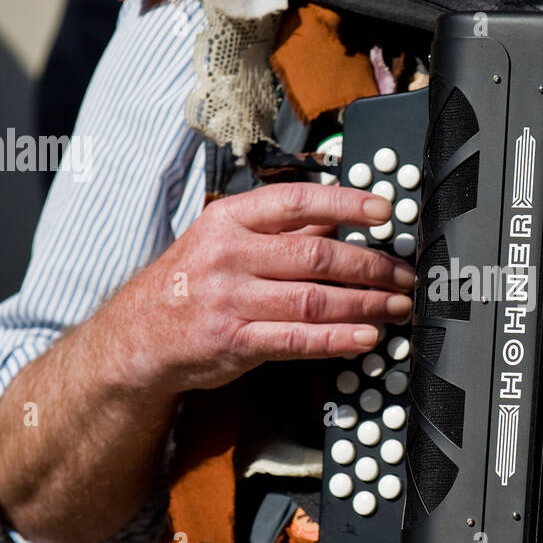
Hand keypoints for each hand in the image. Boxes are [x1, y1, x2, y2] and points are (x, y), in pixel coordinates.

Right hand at [108, 182, 414, 393]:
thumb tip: (341, 219)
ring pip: (313, 299)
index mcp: (229, 220)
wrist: (138, 336)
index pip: (296, 201)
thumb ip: (280, 231)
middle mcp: (229, 256)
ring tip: (397, 306)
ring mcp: (230, 300)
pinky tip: (367, 337)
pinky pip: (297, 340)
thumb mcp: (225, 240)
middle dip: (371, 264)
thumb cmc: (192, 282)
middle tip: (405, 274)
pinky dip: (337, 339)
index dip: (345, 203)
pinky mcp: (234, 342)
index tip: (385, 210)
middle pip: (315, 255)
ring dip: (365, 303)